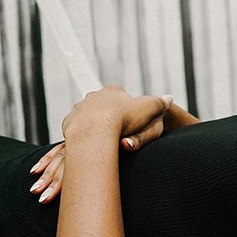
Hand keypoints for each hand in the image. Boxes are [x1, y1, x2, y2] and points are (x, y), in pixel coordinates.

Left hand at [31, 89, 186, 203]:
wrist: (94, 131)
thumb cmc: (124, 119)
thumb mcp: (150, 109)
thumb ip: (160, 103)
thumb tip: (169, 98)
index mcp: (112, 91)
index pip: (120, 96)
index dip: (127, 108)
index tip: (132, 119)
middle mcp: (92, 97)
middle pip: (103, 106)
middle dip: (109, 116)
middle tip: (119, 131)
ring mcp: (78, 110)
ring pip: (88, 118)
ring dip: (94, 126)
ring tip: (104, 141)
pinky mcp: (68, 125)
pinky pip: (77, 131)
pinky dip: (83, 136)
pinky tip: (92, 145)